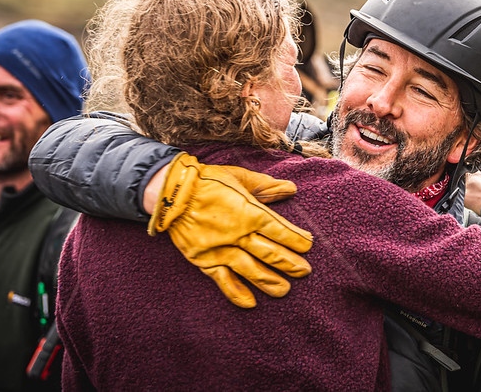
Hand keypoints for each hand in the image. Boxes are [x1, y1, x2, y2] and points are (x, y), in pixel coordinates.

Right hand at [149, 153, 311, 307]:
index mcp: (250, 212)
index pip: (281, 230)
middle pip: (271, 253)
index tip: (308, 246)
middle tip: (305, 272)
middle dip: (290, 263)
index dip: (297, 240)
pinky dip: (236, 293)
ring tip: (285, 290)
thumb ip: (267, 186)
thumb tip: (291, 188)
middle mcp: (239, 234)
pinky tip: (250, 303)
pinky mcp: (204, 259)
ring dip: (270, 281)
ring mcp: (221, 249)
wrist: (171, 191)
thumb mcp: (240, 177)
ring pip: (251, 269)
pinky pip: (223, 280)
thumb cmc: (209, 180)